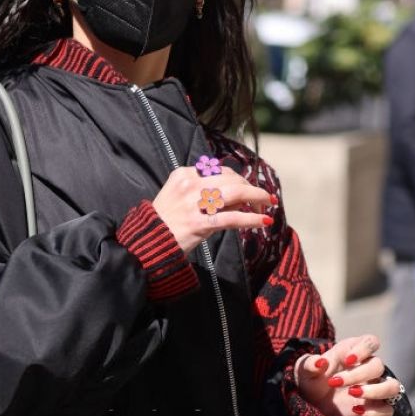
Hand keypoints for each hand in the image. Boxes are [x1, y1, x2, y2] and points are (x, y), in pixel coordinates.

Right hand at [153, 166, 275, 255]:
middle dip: (250, 188)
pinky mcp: (199, 224)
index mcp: (183, 175)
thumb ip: (203, 192)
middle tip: (262, 200)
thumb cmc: (163, 223)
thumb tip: (238, 194)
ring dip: (257, 197)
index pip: (219, 171)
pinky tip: (264, 221)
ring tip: (268, 205)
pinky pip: (232, 218)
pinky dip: (251, 219)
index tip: (246, 191)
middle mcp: (189, 185)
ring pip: (235, 193)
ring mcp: (193, 204)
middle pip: (231, 179)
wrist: (146, 245)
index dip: (237, 180)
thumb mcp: (178, 198)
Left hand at [294, 335, 400, 415]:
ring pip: (392, 386)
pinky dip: (375, 412)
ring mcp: (373, 388)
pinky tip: (356, 410)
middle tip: (335, 383)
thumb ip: (309, 364)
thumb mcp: (303, 371)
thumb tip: (320, 362)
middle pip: (378, 365)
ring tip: (353, 394)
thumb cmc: (310, 381)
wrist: (310, 406)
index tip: (348, 360)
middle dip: (358, 374)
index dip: (364, 349)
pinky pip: (388, 410)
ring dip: (376, 391)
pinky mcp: (374, 408)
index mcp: (352, 352)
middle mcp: (367, 368)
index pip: (371, 342)